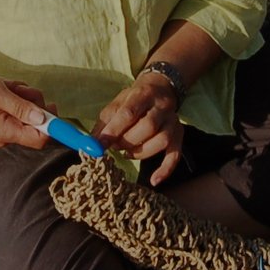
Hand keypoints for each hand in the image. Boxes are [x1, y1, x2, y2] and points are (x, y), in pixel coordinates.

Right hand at [0, 69, 53, 150]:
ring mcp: (2, 126)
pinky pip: (18, 108)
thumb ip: (22, 108)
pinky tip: (5, 89)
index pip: (38, 139)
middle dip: (34, 104)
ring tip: (9, 88)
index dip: (51, 126)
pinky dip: (17, 96)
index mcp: (5, 131)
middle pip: (35, 124)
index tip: (54, 107)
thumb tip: (44, 119)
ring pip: (28, 113)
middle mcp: (5, 134)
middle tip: (22, 91)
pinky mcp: (0, 118)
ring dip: (25, 97)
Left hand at [94, 70, 183, 185]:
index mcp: (143, 95)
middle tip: (115, 146)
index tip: (100, 145)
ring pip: (161, 140)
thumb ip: (104, 123)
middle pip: (148, 127)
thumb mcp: (117, 104)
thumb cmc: (134, 99)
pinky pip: (175, 154)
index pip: (129, 113)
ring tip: (127, 153)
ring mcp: (172, 121)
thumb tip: (91, 144)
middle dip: (127, 141)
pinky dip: (165, 169)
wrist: (160, 89)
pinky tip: (154, 180)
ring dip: (140, 153)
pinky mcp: (179, 135)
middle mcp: (161, 107)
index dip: (114, 131)